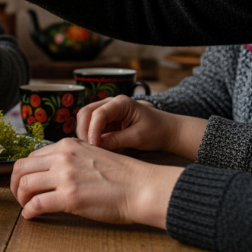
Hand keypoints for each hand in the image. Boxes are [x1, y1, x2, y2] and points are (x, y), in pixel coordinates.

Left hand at [11, 138, 183, 228]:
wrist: (142, 187)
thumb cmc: (123, 175)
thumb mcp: (92, 154)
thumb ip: (71, 158)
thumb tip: (54, 171)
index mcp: (67, 145)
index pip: (32, 156)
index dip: (24, 172)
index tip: (26, 183)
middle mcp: (62, 157)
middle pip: (21, 168)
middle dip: (15, 184)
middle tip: (19, 196)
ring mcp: (64, 177)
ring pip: (24, 185)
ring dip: (19, 198)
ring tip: (25, 207)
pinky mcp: (69, 197)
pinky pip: (36, 204)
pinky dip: (28, 211)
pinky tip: (31, 216)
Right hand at [76, 95, 206, 159]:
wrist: (167, 131)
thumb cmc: (157, 131)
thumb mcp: (137, 138)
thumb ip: (115, 140)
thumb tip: (95, 147)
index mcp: (121, 102)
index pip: (98, 114)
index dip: (92, 130)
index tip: (94, 146)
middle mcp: (111, 103)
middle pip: (86, 112)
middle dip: (83, 130)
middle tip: (87, 148)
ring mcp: (107, 110)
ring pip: (85, 118)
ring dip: (84, 132)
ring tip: (89, 149)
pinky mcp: (106, 120)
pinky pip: (91, 125)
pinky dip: (89, 135)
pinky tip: (93, 147)